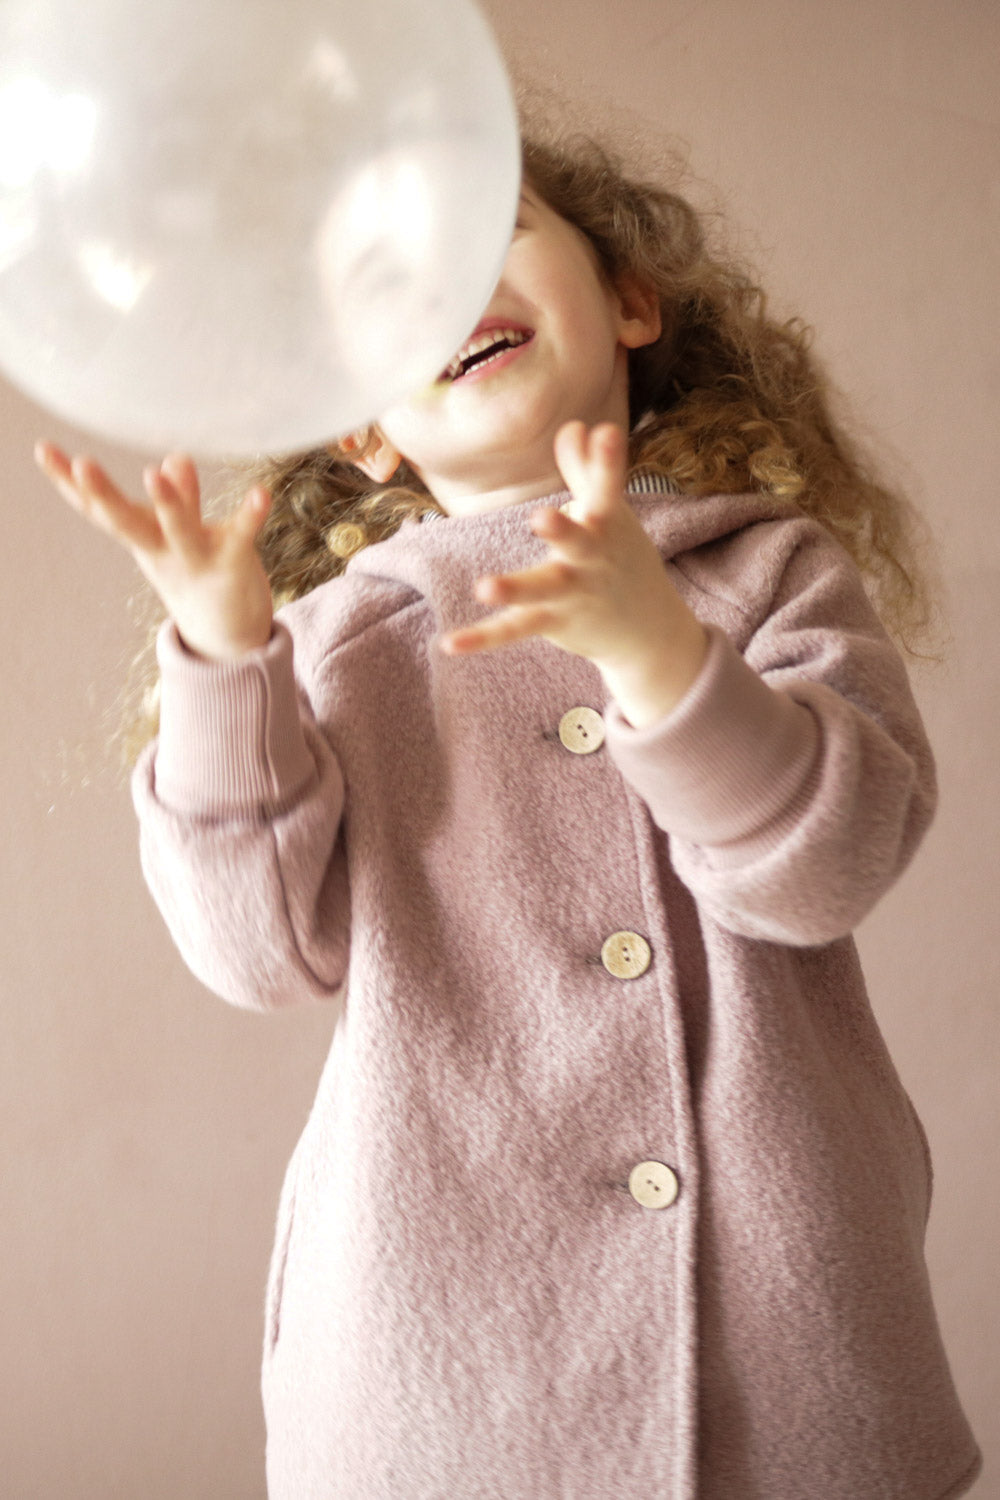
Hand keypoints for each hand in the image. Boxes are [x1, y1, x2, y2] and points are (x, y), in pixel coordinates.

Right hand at [35, 442, 273, 660]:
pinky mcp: (233, 563)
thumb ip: (180, 497)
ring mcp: (196, 558)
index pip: (98, 509)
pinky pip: (241, 536)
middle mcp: (162, 550)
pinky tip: (261, 493)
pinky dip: (250, 516)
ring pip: (178, 530)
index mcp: (142, 538)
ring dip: (167, 502)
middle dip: (102, 495)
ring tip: (153, 473)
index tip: (42, 449)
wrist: (228, 633)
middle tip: (81, 464)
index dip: (69, 483)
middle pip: (126, 522)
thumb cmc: (198, 571)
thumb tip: (175, 458)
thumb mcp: (179, 534)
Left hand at [439, 421, 706, 726]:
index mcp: (606, 524)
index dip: (608, 461)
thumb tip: (574, 425)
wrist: (648, 630)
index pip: (608, 488)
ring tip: (485, 587)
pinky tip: (449, 644)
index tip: (607, 433)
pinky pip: (514, 630)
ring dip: (515, 589)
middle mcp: (593, 559)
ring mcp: (574, 594)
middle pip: (578, 542)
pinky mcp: (556, 622)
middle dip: (562, 530)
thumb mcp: (609, 514)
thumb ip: (587, 470)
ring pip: (542, 591)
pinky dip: (483, 638)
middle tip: (541, 517)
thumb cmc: (621, 557)